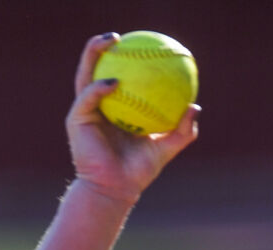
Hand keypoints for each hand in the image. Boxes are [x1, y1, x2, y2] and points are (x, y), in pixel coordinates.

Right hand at [66, 34, 198, 204]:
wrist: (116, 190)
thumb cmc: (139, 171)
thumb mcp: (165, 148)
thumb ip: (182, 130)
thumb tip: (195, 106)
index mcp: (114, 107)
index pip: (116, 75)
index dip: (125, 59)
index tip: (140, 45)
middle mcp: (97, 105)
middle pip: (95, 68)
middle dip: (103, 47)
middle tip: (120, 35)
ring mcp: (85, 110)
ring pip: (85, 74)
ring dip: (94, 54)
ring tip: (111, 41)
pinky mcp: (76, 119)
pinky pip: (88, 97)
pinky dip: (100, 87)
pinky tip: (114, 80)